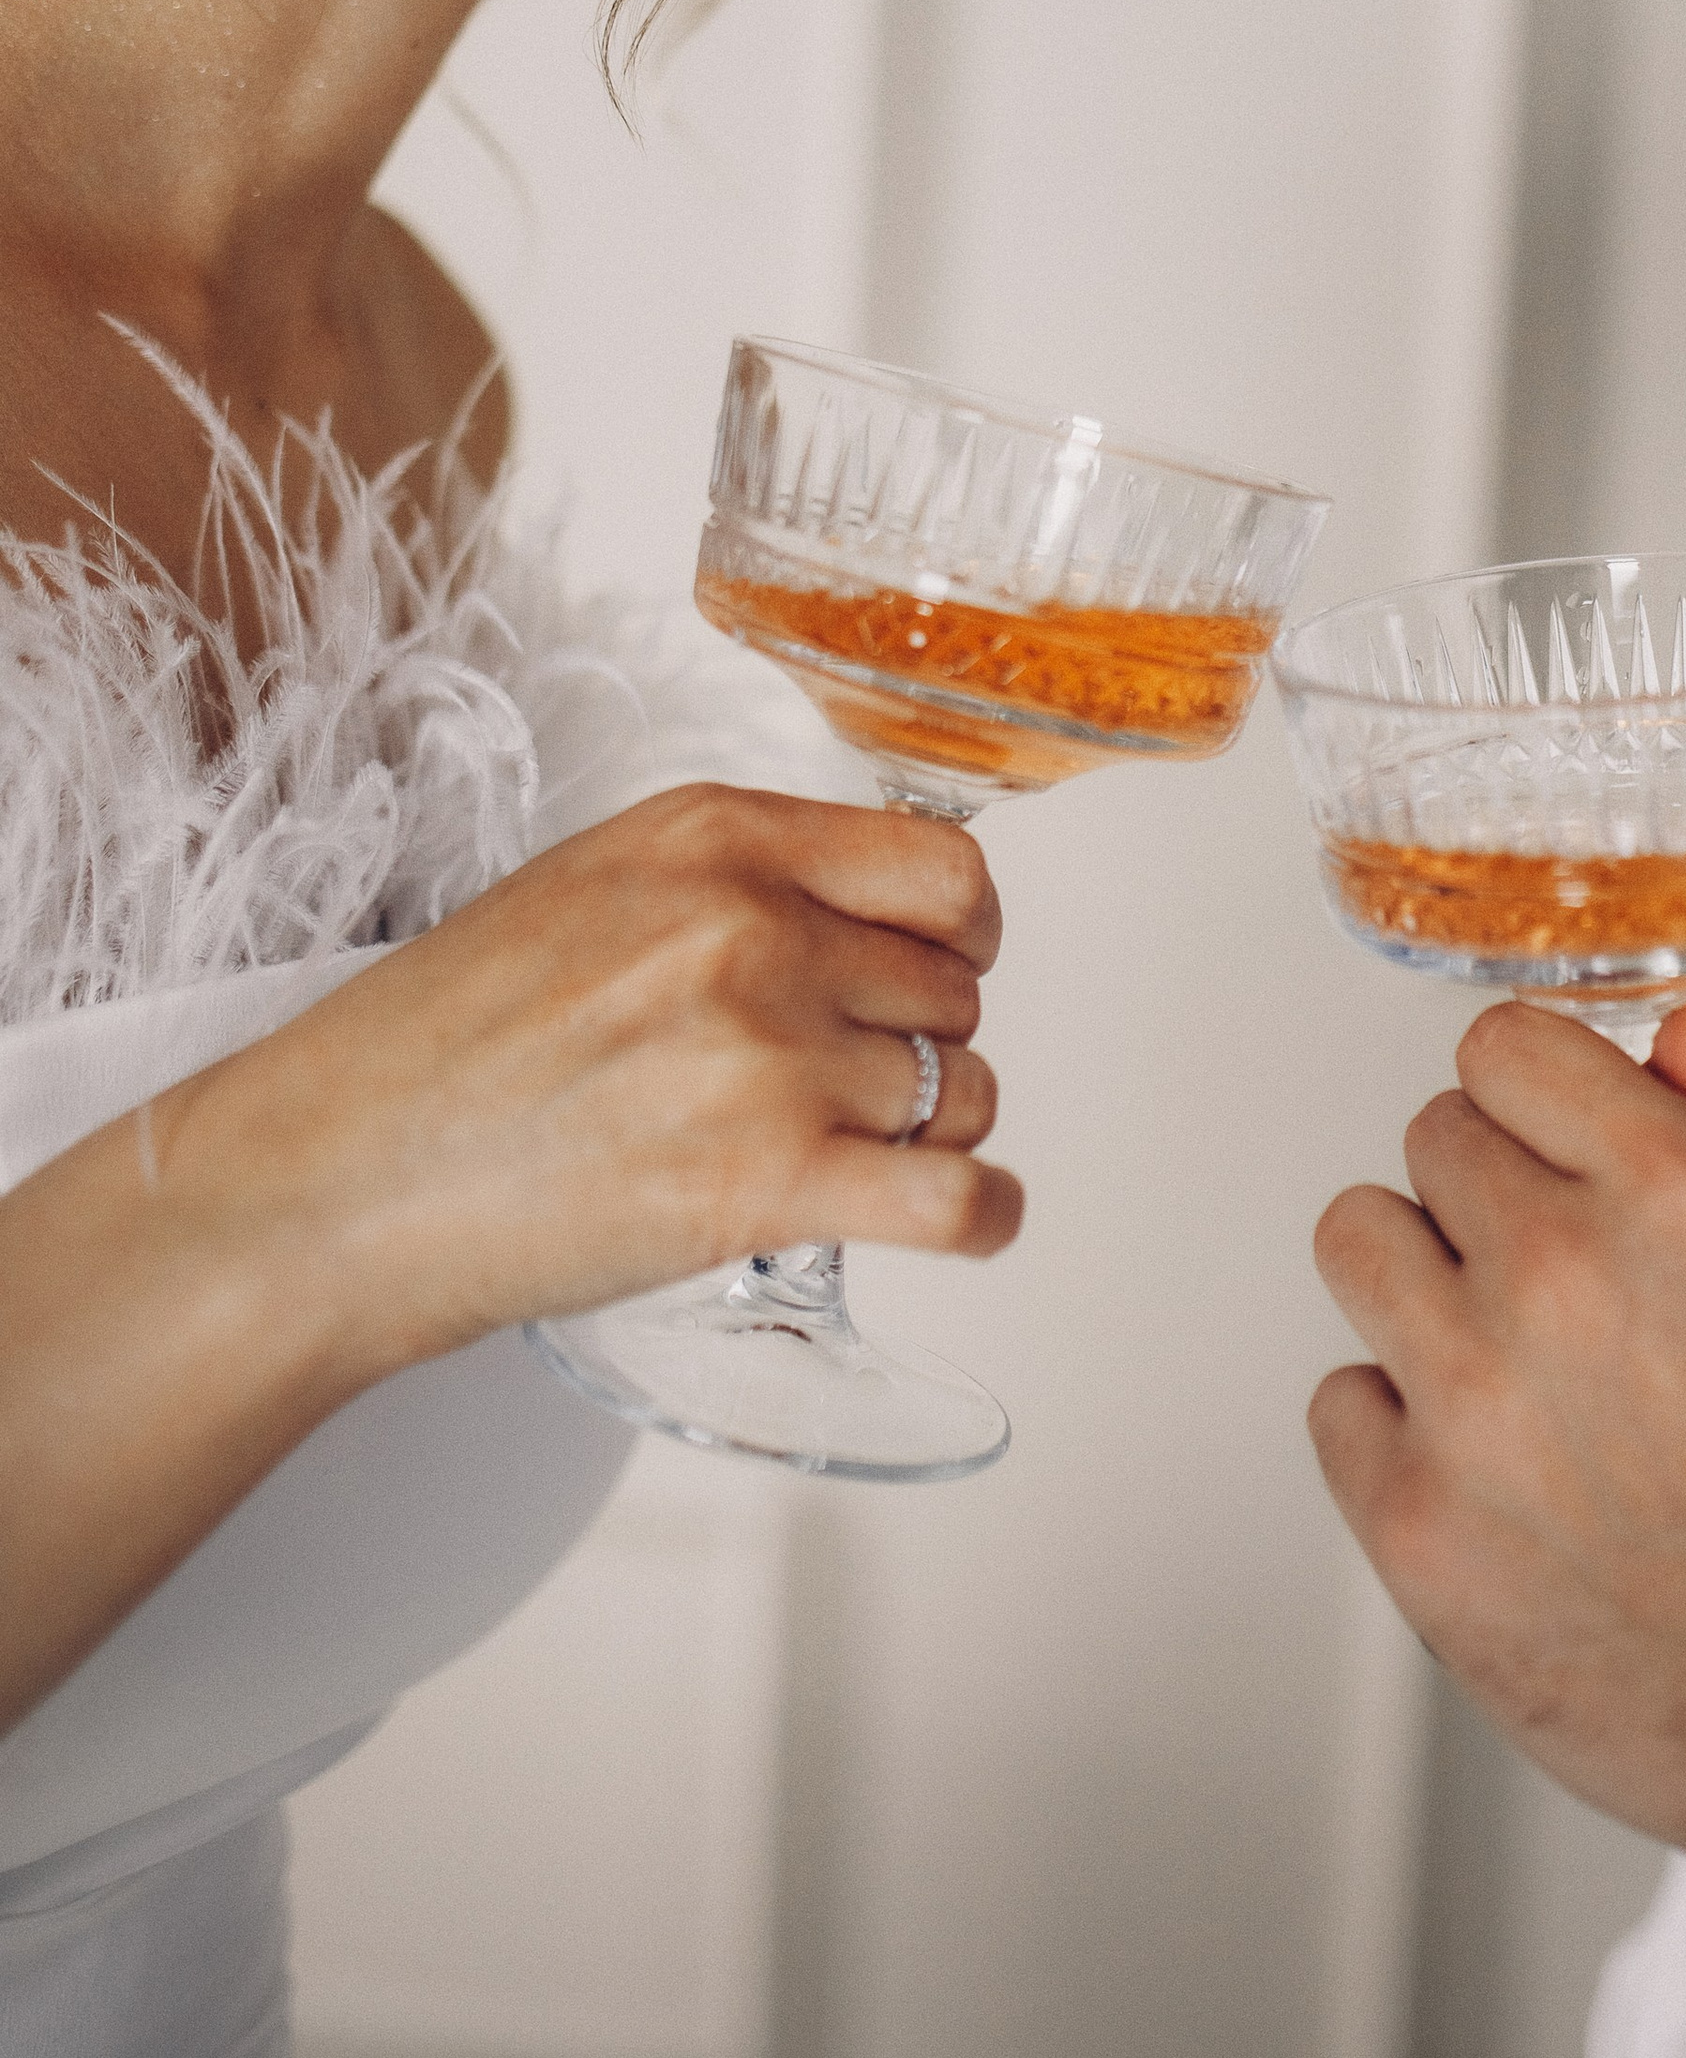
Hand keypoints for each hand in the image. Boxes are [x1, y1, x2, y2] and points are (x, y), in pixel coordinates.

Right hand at [149, 781, 1019, 1381]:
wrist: (333, 1182)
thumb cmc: (437, 1047)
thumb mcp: (593, 890)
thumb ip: (739, 885)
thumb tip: (870, 922)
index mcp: (713, 839)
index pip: (941, 872)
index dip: (958, 934)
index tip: (940, 968)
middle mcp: (753, 930)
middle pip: (954, 991)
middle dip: (922, 1043)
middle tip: (844, 1083)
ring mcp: (768, 1056)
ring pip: (963, 1093)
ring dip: (932, 1133)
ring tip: (844, 1153)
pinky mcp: (768, 1184)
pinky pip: (960, 1199)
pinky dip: (982, 1216)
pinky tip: (960, 1218)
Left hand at [1309, 979, 1685, 1863]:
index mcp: (1669, 1190)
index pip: (1502, 1046)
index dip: (1534, 1101)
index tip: (1555, 1148)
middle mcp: (1559, 1273)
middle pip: (1431, 1138)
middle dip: (1491, 1199)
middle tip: (1562, 1288)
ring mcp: (1473, 1395)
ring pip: (1358, 1239)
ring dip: (1422, 1289)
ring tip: (1507, 1360)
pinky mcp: (1411, 1514)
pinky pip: (1338, 1399)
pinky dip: (1397, 1429)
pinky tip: (1489, 1466)